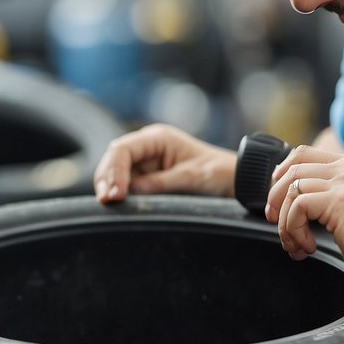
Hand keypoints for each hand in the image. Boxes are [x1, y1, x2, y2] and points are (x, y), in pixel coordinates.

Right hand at [93, 123, 236, 202]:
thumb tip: (130, 193)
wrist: (236, 180)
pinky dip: (120, 194)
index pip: (122, 149)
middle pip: (113, 160)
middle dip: (107, 180)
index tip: (116, 195)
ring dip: (110, 187)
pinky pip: (127, 186)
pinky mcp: (148, 179)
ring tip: (110, 205)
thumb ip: (160, 184)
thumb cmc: (219, 173)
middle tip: (107, 202)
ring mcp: (146, 163)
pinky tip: (119, 206)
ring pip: (116, 173)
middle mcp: (148, 148)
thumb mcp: (191, 178)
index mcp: (158, 137)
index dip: (114, 171)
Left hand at [265, 145, 343, 292]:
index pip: (304, 154)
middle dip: (275, 198)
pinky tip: (309, 247)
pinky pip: (296, 208)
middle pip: (292, 167)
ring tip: (296, 245)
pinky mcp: (339, 200)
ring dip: (285, 222)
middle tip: (275, 222)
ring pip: (290, 189)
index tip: (276, 199)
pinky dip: (294, 230)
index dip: (282, 173)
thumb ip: (334, 198)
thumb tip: (299, 204)